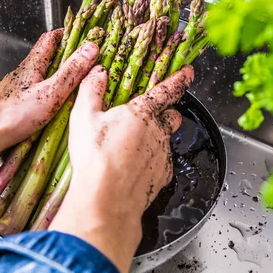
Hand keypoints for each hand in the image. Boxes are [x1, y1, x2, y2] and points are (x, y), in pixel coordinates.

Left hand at [0, 29, 98, 200]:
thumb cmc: (14, 115)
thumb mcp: (50, 92)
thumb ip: (71, 72)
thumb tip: (91, 48)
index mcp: (32, 66)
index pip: (49, 40)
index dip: (65, 34)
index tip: (80, 34)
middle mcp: (22, 75)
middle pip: (45, 59)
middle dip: (64, 58)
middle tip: (83, 62)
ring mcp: (15, 91)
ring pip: (39, 79)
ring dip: (55, 79)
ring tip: (73, 87)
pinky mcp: (12, 108)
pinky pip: (34, 97)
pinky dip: (46, 97)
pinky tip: (53, 110)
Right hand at [49, 65, 193, 272]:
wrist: (107, 200)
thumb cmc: (95, 156)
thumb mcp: (84, 116)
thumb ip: (91, 90)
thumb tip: (97, 73)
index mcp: (143, 112)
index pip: (168, 89)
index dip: (180, 79)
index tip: (188, 72)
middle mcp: (159, 132)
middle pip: (173, 116)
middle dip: (167, 113)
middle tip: (150, 115)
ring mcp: (163, 155)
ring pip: (166, 141)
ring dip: (155, 140)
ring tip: (132, 148)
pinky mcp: (162, 176)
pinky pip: (161, 163)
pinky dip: (151, 162)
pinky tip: (133, 168)